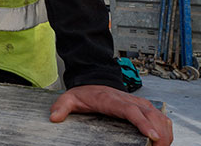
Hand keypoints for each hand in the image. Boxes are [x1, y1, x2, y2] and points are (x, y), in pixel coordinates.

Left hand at [50, 85, 171, 145]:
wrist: (93, 80)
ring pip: (159, 116)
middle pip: (151, 116)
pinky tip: (165, 139)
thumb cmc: (84, 93)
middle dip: (159, 133)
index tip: (152, 135)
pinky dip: (166, 127)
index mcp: (112, 100)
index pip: (131, 111)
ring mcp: (139, 103)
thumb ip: (61, 107)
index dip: (143, 123)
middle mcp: (130, 101)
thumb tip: (54, 117)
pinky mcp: (144, 107)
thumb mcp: (69, 98)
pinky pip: (160, 117)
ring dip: (165, 132)